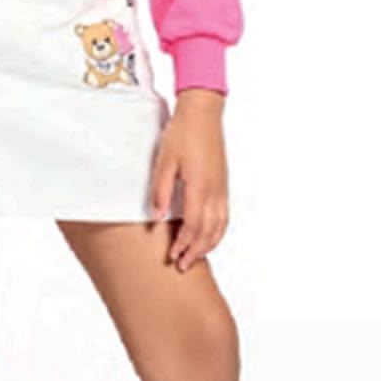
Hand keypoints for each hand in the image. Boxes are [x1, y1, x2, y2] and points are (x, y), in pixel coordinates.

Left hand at [150, 88, 228, 271]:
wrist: (203, 114)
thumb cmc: (181, 134)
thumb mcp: (164, 160)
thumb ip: (160, 190)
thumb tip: (156, 217)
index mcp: (199, 187)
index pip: (193, 226)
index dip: (184, 244)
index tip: (173, 256)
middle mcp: (214, 191)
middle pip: (209, 231)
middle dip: (196, 251)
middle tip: (182, 266)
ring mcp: (221, 188)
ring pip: (220, 226)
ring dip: (208, 245)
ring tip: (195, 257)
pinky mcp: (223, 184)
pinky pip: (224, 216)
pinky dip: (218, 232)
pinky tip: (209, 236)